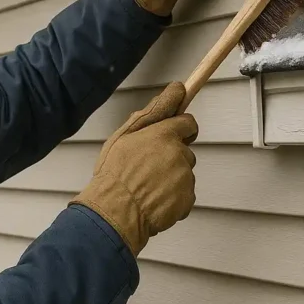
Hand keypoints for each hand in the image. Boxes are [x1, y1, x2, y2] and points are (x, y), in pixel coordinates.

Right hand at [70, 82, 197, 255]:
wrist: (116, 213)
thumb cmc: (115, 174)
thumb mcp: (124, 135)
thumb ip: (152, 112)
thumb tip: (176, 90)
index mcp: (164, 135)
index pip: (188, 123)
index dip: (180, 127)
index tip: (173, 132)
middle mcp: (179, 154)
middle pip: (184, 150)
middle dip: (171, 155)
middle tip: (148, 167)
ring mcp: (185, 178)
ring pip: (184, 172)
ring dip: (171, 177)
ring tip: (147, 186)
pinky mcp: (187, 199)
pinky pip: (184, 194)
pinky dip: (173, 197)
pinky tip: (153, 199)